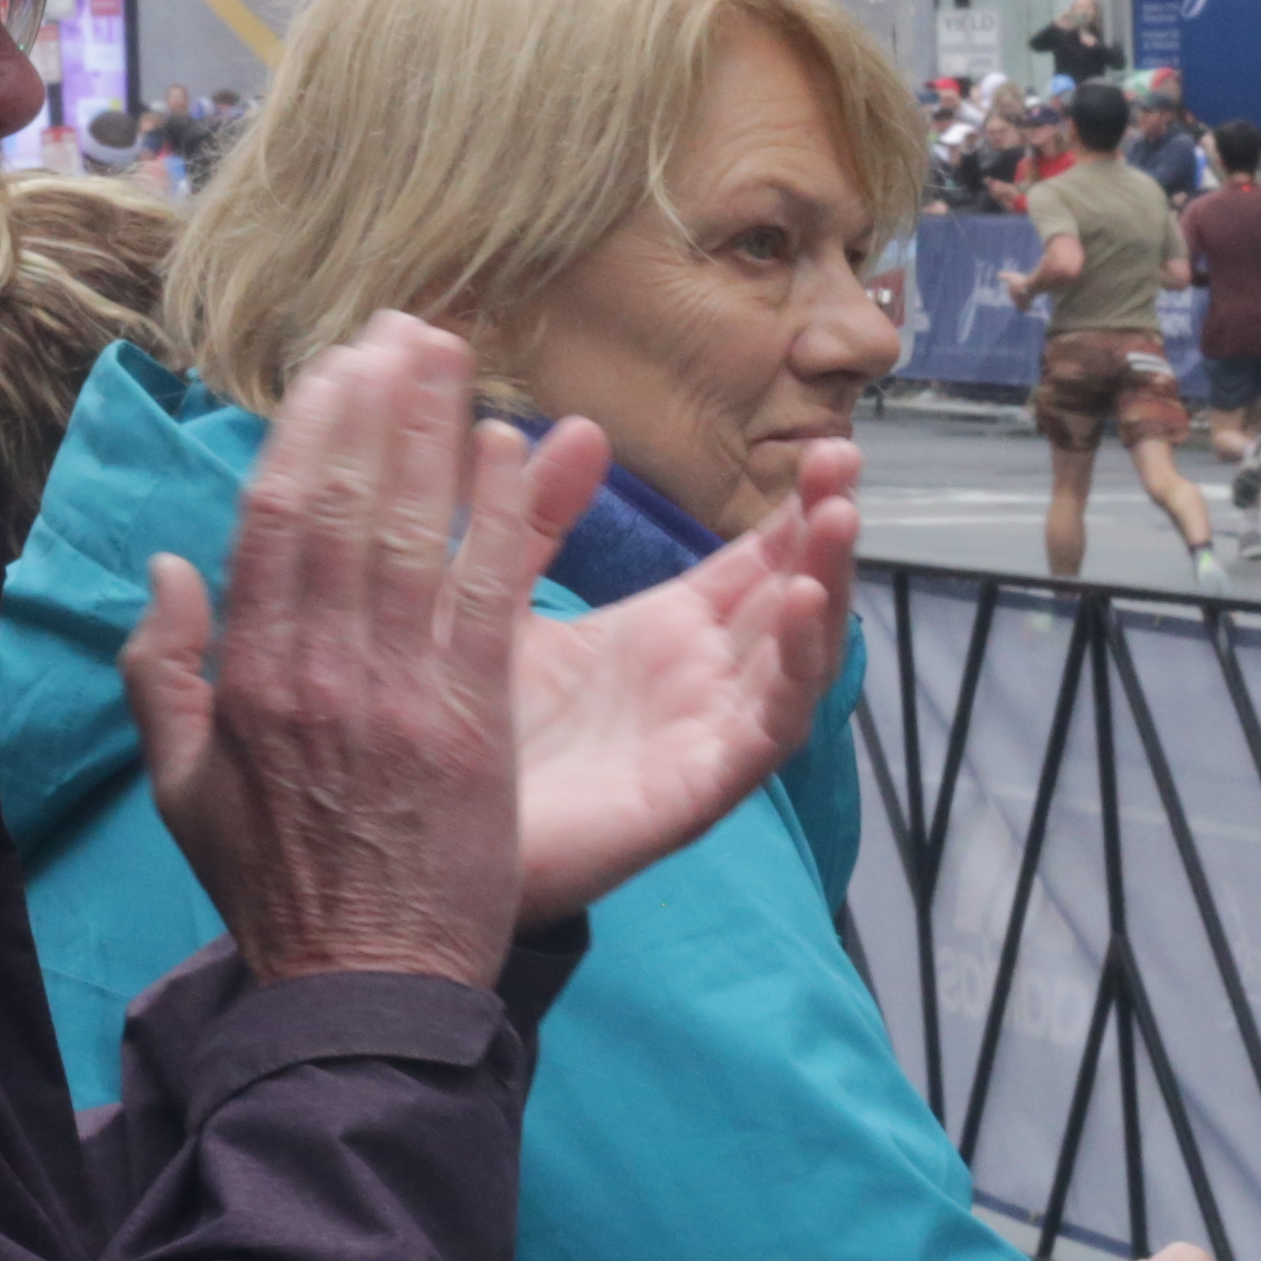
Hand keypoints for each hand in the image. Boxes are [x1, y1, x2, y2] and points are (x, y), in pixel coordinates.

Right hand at [126, 318, 570, 989]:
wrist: (364, 983)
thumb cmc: (274, 887)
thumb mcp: (181, 786)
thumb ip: (160, 670)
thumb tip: (165, 565)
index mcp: (247, 676)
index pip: (271, 521)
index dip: (305, 433)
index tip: (333, 369)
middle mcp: (316, 667)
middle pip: (343, 504)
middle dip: (372, 405)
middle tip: (401, 330)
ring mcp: (395, 691)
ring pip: (411, 532)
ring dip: (433, 432)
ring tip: (451, 354)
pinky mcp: (471, 721)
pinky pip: (489, 595)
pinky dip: (505, 516)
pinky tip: (522, 449)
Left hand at [506, 434, 849, 924]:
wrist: (419, 834)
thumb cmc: (463, 725)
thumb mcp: (495, 596)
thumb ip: (535, 517)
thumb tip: (581, 426)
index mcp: (665, 631)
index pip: (755, 560)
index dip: (792, 505)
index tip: (821, 442)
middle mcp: (701, 679)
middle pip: (791, 595)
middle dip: (823, 528)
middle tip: (841, 456)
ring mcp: (706, 733)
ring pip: (797, 656)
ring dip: (826, 583)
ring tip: (838, 515)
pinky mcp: (698, 787)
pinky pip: (769, 726)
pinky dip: (798, 667)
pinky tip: (806, 604)